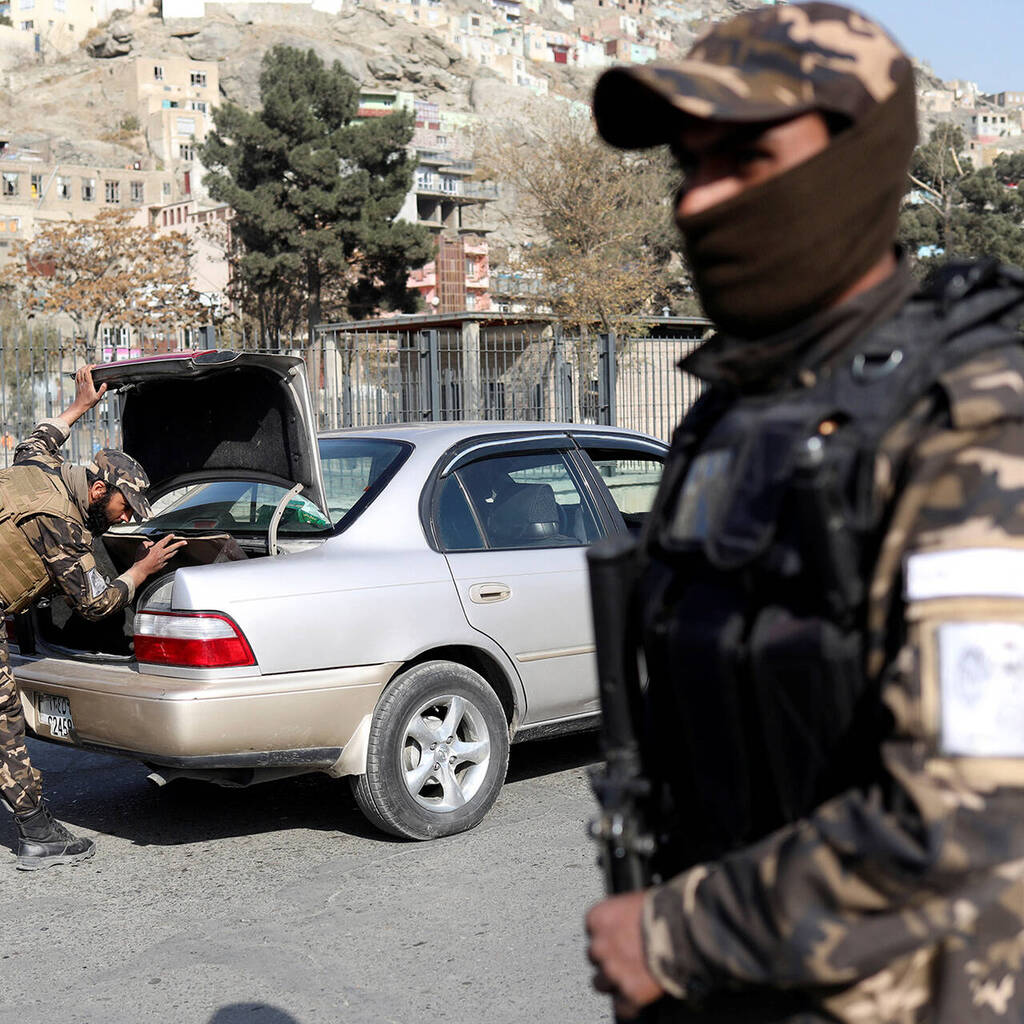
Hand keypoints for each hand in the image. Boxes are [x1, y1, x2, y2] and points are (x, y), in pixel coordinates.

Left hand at [60, 365, 107, 426]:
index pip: (87, 372)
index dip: (90, 367)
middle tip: (91, 365)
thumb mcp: (98, 397)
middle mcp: (83, 383)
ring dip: (82, 368)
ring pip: (78, 372)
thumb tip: (105, 384)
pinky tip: (80, 372)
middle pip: (82, 370)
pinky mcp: (77, 385)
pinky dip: (78, 372)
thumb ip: (102, 390)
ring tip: (86, 367)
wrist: (80, 405)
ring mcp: (79, 383)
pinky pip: (76, 376)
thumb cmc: (88, 402)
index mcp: (88, 384)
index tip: (94, 366)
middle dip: (86, 366)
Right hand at [133, 534, 187, 579]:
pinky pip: (166, 561)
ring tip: (178, 549)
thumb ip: (146, 543)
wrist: (141, 570)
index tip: (173, 535)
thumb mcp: (140, 548)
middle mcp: (161, 554)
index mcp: (156, 549)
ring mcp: (162, 560)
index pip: (164, 541)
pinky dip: (167, 559)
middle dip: (179, 544)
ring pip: (171, 555)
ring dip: (175, 551)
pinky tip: (168, 558)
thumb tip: (151, 543)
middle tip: (185, 542)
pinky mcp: (162, 565)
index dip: (169, 537)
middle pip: (172, 548)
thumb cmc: (140, 559)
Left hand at [586, 891, 664, 1018]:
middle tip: (627, 958)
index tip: (617, 939)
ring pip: (600, 984)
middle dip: (608, 959)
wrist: (682, 930)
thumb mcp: (634, 902)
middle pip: (594, 957)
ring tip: (632, 977)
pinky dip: (629, 1005)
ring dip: (614, 982)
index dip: (607, 937)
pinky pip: (621, 1007)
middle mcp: (600, 945)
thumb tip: (625, 922)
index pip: (591, 931)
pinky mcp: (629, 993)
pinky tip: (639, 996)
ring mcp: (613, 971)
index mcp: (599, 918)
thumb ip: (621, 916)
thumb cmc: (664, 909)